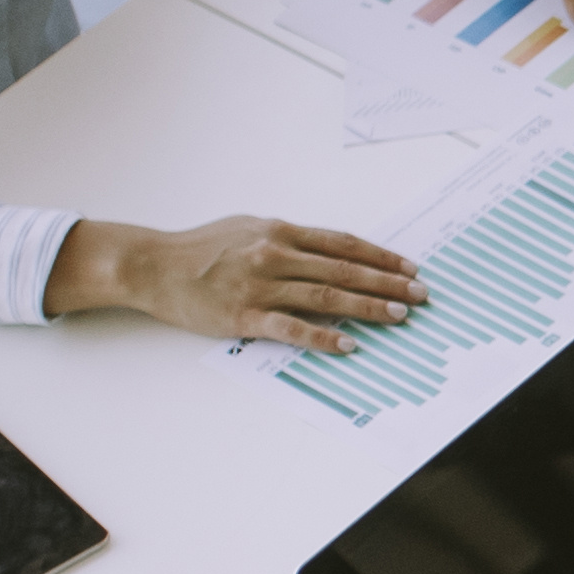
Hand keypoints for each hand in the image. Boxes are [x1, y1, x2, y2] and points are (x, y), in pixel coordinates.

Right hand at [56, 213, 422, 350]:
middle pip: (343, 270)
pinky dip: (324, 337)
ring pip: (326, 297)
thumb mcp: (248, 228)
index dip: (380, 256)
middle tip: (420, 294)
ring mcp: (260, 286)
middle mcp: (275, 255)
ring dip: (367, 307)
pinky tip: (349, 345)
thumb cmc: (201, 247)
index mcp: (279, 231)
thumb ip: (287, 238)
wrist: (153, 266)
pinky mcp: (244, 316)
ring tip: (399, 315)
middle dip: (387, 282)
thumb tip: (329, 251)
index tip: (409, 267)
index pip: (342, 244)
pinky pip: (292, 329)